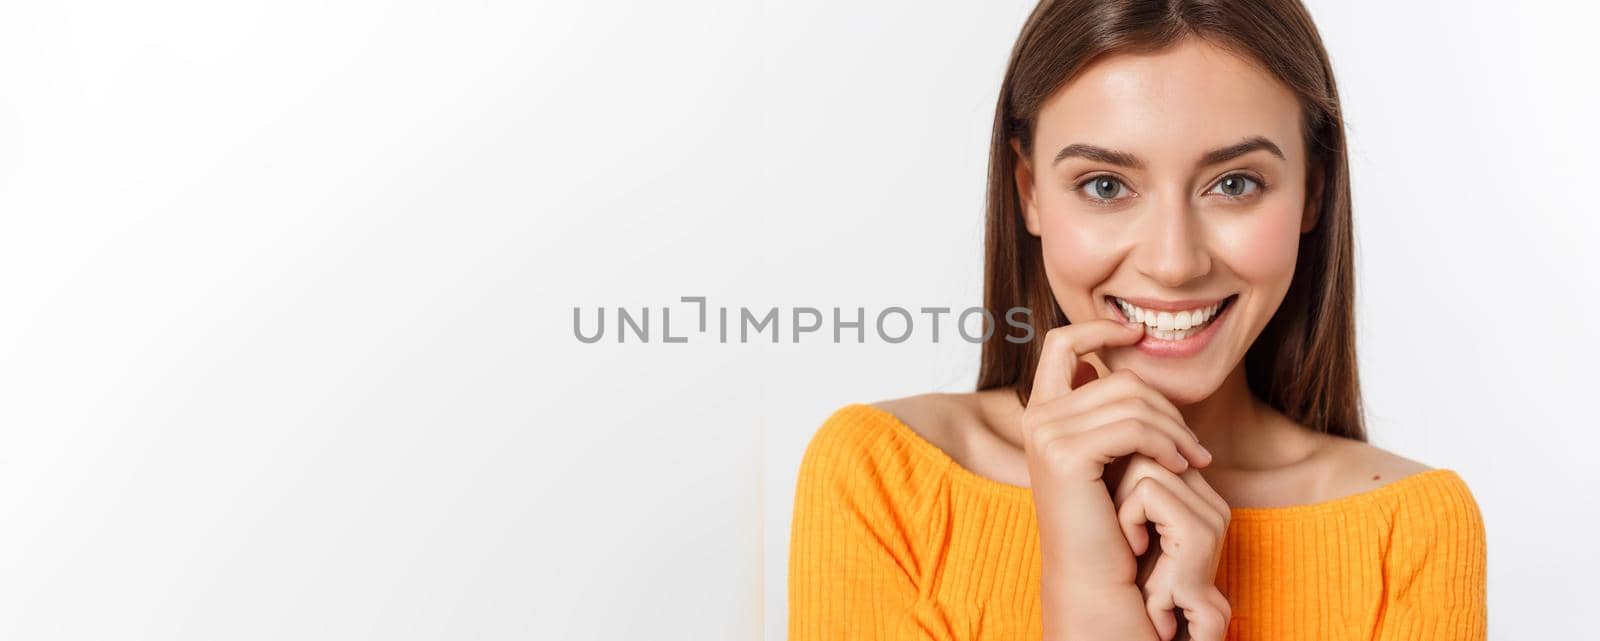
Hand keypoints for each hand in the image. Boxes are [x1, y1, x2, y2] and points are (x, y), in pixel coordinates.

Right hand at [1022, 319, 1213, 638]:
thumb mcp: (1112, 455)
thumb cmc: (1112, 522)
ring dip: (1176, 429)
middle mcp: (1036, 417)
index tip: (1139, 332)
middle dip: (1166, 406)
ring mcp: (1046, 433)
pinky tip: (1182, 468)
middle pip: (1117, 375)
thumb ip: (1112, 410)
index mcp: (1042, 411)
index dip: (1100, 327)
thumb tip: (1134, 351)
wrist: (1097, 579)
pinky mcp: (1065, 454)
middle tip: (1195, 446)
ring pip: (1131, 399)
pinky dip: (1167, 444)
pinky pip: (1133, 426)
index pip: (1062, 342)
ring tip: (1196, 461)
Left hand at [1116, 454, 1232, 640]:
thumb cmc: (1122, 569)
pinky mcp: (1199, 531)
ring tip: (1131, 541)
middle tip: (1123, 529)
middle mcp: (1211, 500)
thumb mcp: (1122, 509)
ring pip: (1144, 468)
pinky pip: (1145, 494)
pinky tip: (1134, 548)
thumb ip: (1125, 470)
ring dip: (1122, 506)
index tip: (1111, 504)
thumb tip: (1096, 429)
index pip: (1154, 443)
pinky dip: (1128, 520)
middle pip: (1148, 450)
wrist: (1136, 619)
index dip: (1121, 470)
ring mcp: (1211, 515)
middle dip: (1119, 486)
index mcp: (1199, 494)